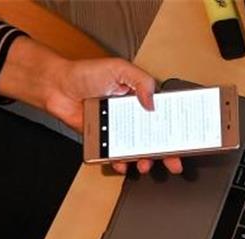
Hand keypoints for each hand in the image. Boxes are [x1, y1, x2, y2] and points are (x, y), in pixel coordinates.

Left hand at [0, 38, 182, 175]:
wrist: (58, 87)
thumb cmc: (85, 74)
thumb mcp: (119, 68)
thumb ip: (141, 81)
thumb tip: (153, 102)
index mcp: (140, 99)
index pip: (163, 116)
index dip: (175, 129)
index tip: (185, 140)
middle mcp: (131, 116)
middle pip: (155, 139)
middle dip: (167, 153)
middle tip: (174, 163)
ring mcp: (119, 130)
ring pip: (138, 151)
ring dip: (145, 160)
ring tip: (145, 164)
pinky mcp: (104, 141)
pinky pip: (116, 156)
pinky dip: (120, 163)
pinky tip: (122, 164)